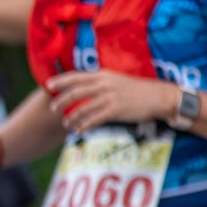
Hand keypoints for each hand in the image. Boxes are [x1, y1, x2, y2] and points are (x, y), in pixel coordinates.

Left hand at [43, 71, 176, 133]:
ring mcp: (109, 97)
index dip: (60, 81)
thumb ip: (100, 82)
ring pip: (82, 108)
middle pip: (75, 92)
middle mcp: (103, 84)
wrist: (158, 96)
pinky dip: (84, 125)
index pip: (76, 76)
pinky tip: (79, 130)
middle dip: (61, 101)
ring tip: (66, 123)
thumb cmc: (137, 90)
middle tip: (52, 108)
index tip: (48, 86)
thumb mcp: (116, 80)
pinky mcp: (115, 110)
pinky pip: (94, 119)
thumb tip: (84, 87)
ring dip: (71, 117)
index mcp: (102, 75)